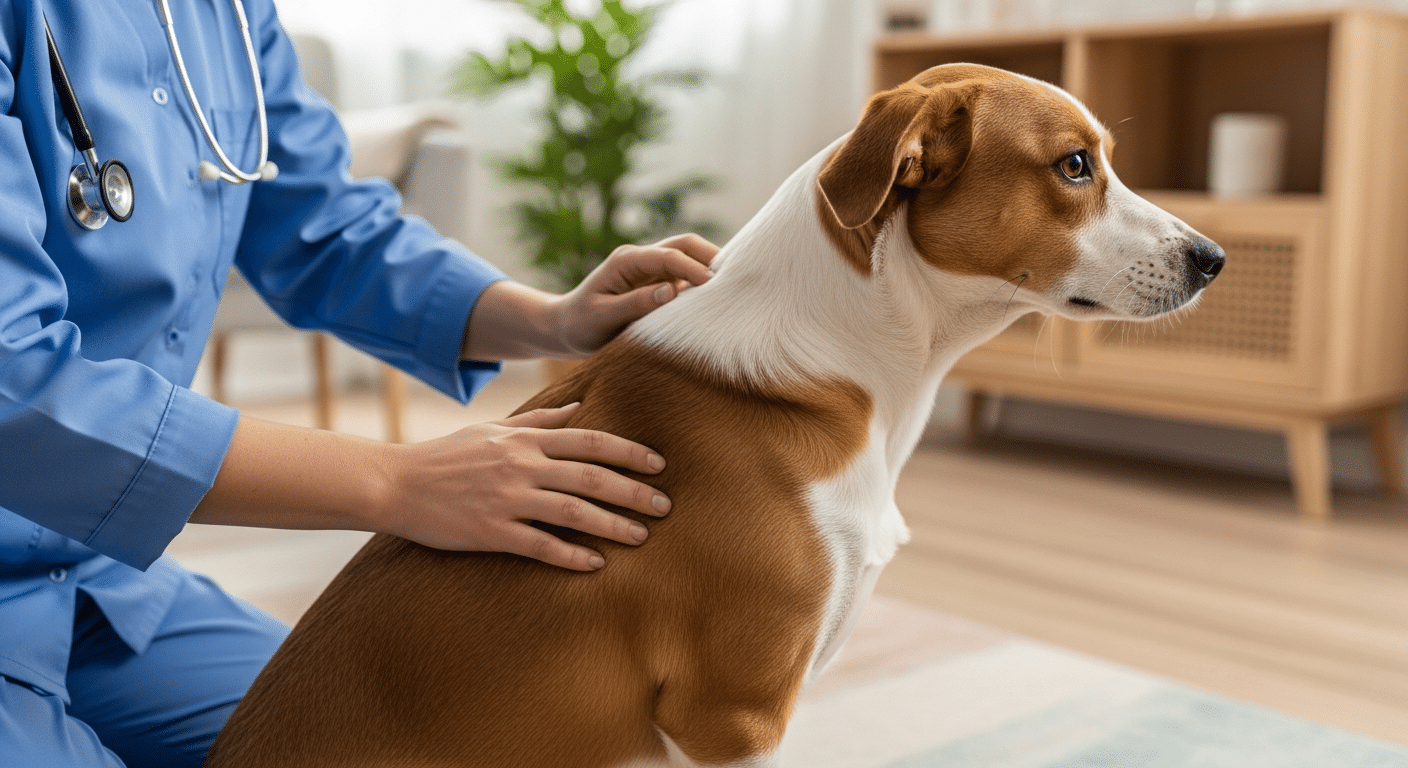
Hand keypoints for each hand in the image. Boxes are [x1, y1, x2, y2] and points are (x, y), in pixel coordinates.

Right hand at [381, 403, 668, 569]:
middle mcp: (521, 465)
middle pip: (592, 476)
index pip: (591, 441)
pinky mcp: (491, 531)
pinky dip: (571, 554)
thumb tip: (579, 406)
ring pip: (573, 511)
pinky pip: (540, 545)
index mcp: (525, 440)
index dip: (630, 452)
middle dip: (634, 492)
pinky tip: (595, 564)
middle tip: (665, 507)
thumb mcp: (492, 429)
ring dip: (612, 525)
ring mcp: (507, 498)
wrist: (395, 483)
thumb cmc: (445, 455)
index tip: (659, 465)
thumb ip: (537, 420)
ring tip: (641, 538)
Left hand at [550, 233, 718, 355]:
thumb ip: (635, 304)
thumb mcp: (603, 317)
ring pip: (688, 258)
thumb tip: (671, 292)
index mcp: (626, 260)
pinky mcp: (656, 284)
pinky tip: (717, 300)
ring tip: (733, 288)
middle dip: (710, 256)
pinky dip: (702, 285)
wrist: (565, 329)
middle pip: (684, 244)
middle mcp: (640, 259)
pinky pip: (685, 278)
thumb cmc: (580, 324)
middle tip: (735, 277)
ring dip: (709, 269)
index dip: (693, 268)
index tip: (713, 286)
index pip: (668, 256)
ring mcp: (650, 270)